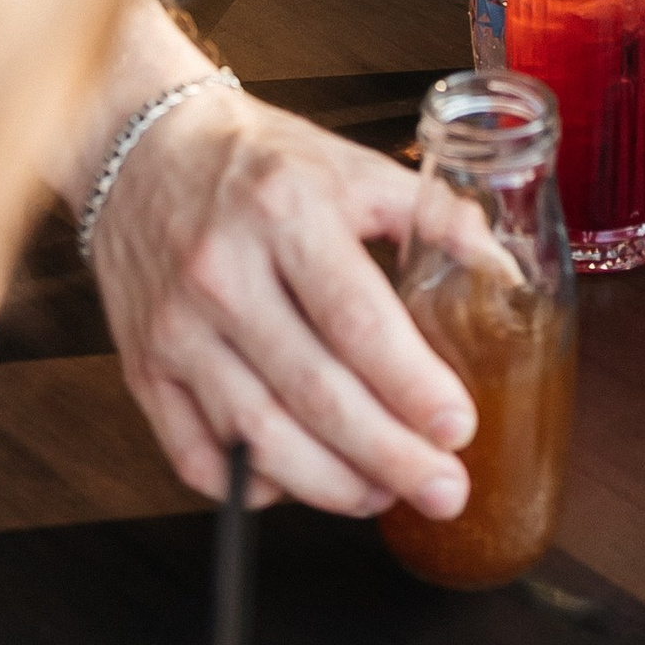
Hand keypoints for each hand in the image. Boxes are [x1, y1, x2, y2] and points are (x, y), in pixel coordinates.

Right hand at [87, 80, 476, 519]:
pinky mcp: (144, 369)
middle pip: (315, 393)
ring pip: (258, 436)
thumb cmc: (257, 162)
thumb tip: (503, 272)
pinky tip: (299, 484)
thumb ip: (431, 214)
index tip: (459, 427)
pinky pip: (197, 455)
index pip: (358, 321)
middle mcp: (223, 274)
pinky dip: (253, 485)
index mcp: (287, 212)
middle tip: (444, 489)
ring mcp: (176, 328)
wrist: (141, 150)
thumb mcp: (349, 163)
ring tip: (383, 494)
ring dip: (330, 484)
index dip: (412, 385)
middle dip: (389, 457)